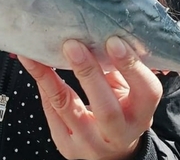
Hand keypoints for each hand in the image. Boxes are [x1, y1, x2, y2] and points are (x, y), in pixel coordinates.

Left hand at [18, 36, 162, 159]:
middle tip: (72, 45)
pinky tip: (33, 65)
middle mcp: (119, 134)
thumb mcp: (129, 91)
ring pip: (69, 109)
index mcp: (141, 115)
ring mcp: (91, 144)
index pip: (146, 91)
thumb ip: (118, 68)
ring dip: (51, 78)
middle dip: (88, 74)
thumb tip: (101, 31)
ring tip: (36, 54)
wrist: (111, 153)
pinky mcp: (67, 146)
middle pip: (106, 109)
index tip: (114, 41)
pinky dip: (43, 85)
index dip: (131, 66)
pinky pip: (51, 112)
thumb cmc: (122, 110)